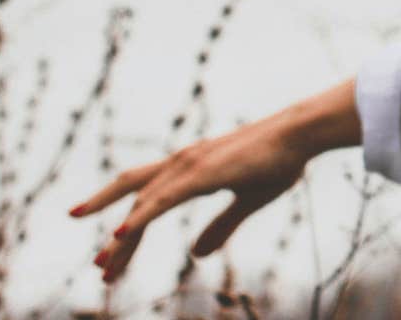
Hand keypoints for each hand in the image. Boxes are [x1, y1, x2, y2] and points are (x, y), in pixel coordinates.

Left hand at [68, 115, 313, 283]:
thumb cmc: (280, 161)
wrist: (301, 133)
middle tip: (99, 268)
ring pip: (143, 205)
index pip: (147, 197)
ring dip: (122, 238)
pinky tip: (121, 233)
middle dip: (116, 236)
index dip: (128, 224)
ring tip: (103, 266)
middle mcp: (182, 164)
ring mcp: (190, 166)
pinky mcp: (201, 172)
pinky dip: (140, 216)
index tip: (110, 254)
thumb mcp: (247, 201)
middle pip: (135, 199)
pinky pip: (163, 198)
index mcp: (191, 170)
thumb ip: (221, 227)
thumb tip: (197, 255)